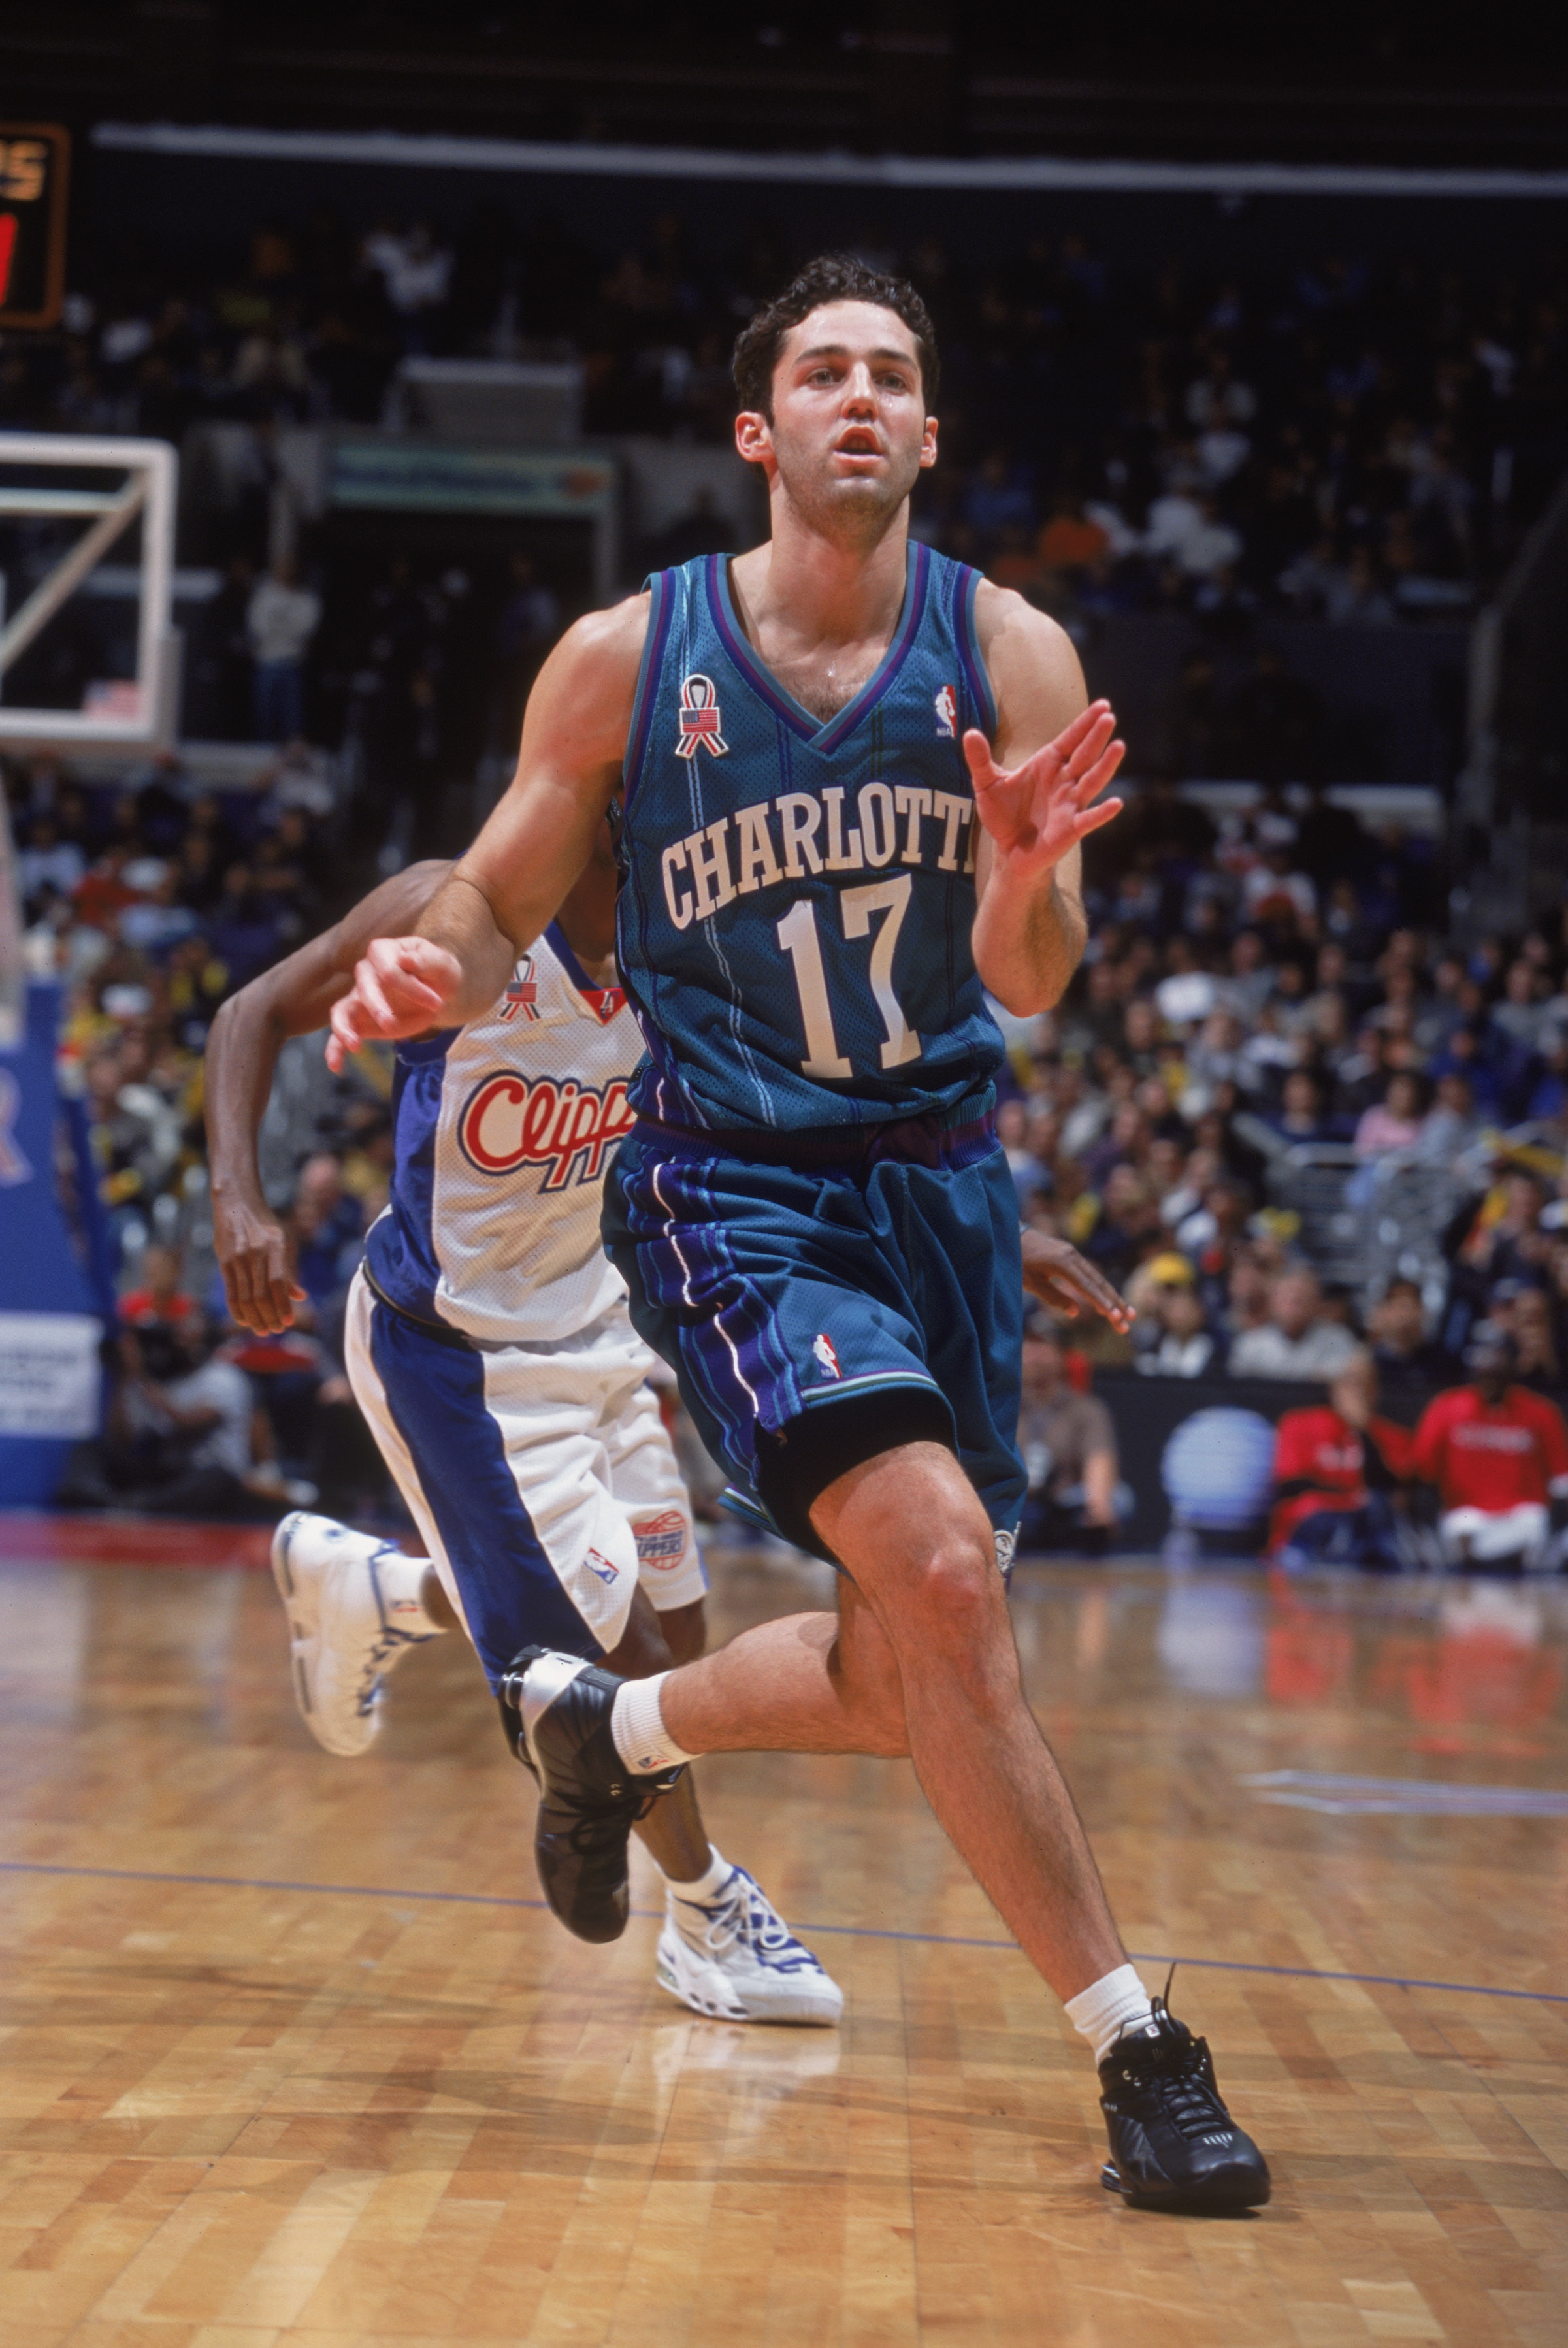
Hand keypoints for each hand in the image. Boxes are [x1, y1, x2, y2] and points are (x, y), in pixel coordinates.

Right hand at [214, 1193, 304, 1334]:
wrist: (237, 1204)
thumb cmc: (265, 1225)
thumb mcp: (283, 1240)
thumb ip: (289, 1270)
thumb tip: (301, 1297)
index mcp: (275, 1247)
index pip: (279, 1283)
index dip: (283, 1304)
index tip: (289, 1321)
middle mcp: (256, 1253)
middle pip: (261, 1294)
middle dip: (270, 1316)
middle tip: (276, 1330)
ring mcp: (238, 1258)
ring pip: (246, 1296)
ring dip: (255, 1317)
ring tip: (262, 1330)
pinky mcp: (224, 1261)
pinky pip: (230, 1291)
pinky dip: (237, 1309)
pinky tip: (244, 1320)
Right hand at [325, 934, 465, 1072]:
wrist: (436, 991)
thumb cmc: (437, 973)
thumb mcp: (441, 964)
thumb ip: (425, 961)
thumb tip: (406, 960)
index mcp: (383, 952)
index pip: (388, 970)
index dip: (411, 988)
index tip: (438, 1003)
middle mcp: (366, 972)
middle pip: (363, 988)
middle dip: (376, 1007)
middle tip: (392, 1025)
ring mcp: (359, 997)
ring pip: (340, 1011)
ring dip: (344, 1028)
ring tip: (354, 1046)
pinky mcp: (361, 1021)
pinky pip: (340, 1033)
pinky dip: (335, 1049)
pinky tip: (336, 1066)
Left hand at [965, 700, 1124, 880]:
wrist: (1007, 850)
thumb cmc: (1002, 815)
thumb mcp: (987, 784)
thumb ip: (980, 760)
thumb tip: (968, 733)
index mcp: (1048, 764)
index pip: (1070, 739)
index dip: (1085, 723)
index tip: (1103, 705)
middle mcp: (1064, 781)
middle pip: (1084, 755)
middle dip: (1096, 737)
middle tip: (1109, 717)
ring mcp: (1070, 804)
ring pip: (1092, 781)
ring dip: (1105, 765)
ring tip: (1119, 746)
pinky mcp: (1071, 828)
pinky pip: (1089, 819)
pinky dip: (1102, 812)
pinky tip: (1116, 803)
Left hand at [1021, 1230, 1134, 1331]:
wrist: (1008, 1233)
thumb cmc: (1016, 1260)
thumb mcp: (1030, 1282)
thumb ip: (1053, 1297)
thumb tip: (1076, 1312)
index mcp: (1062, 1262)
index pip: (1087, 1287)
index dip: (1102, 1303)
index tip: (1115, 1316)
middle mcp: (1072, 1255)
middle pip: (1099, 1282)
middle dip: (1116, 1303)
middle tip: (1130, 1321)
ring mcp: (1073, 1253)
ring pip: (1097, 1277)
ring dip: (1113, 1296)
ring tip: (1128, 1313)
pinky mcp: (1070, 1254)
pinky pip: (1090, 1273)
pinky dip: (1101, 1288)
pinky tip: (1109, 1300)